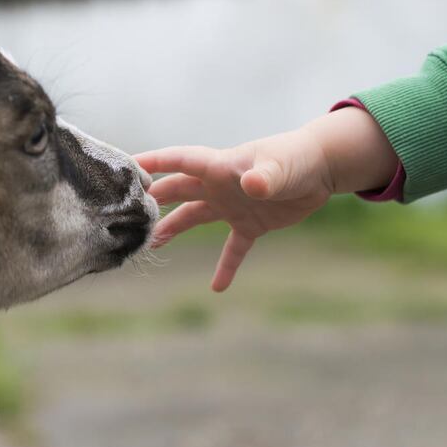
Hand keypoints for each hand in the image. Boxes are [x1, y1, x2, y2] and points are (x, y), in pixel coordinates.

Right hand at [135, 107, 396, 291]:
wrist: (320, 169)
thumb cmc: (297, 158)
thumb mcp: (282, 167)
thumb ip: (265, 176)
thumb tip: (251, 185)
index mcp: (221, 166)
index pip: (180, 161)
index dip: (154, 162)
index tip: (126, 166)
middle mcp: (219, 185)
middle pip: (178, 191)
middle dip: (153, 200)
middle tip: (126, 213)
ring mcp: (232, 205)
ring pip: (195, 218)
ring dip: (174, 229)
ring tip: (151, 244)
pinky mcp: (251, 224)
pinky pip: (233, 248)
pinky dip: (225, 266)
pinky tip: (217, 287)